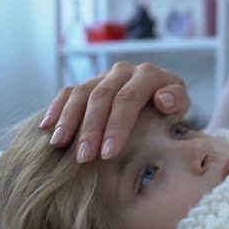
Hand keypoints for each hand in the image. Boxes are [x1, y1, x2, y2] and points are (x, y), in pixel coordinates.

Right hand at [40, 62, 189, 161]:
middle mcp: (122, 71)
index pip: (128, 99)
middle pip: (101, 97)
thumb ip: (177, 101)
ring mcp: (103, 76)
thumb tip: (162, 98)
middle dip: (90, 128)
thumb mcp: (180, 106)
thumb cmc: (170, 108)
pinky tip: (48, 128)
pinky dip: (56, 109)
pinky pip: (68, 92)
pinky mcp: (88, 83)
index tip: (108, 154)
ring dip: (69, 120)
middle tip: (83, 157)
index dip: (117, 126)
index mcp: (148, 74)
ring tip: (59, 145)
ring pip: (81, 94)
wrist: (161, 96)